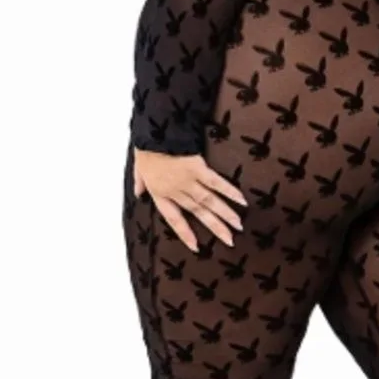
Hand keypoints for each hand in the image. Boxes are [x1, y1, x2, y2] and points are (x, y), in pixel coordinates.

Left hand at [133, 147, 248, 251]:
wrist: (155, 131)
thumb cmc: (146, 146)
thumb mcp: (137, 167)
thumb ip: (140, 182)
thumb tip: (138, 194)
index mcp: (160, 193)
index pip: (174, 219)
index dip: (185, 233)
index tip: (196, 247)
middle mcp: (176, 191)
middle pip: (198, 213)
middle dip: (215, 227)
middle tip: (230, 241)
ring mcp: (188, 180)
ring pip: (209, 201)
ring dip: (225, 214)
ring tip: (239, 225)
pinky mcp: (198, 168)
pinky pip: (216, 182)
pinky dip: (229, 192)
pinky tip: (241, 201)